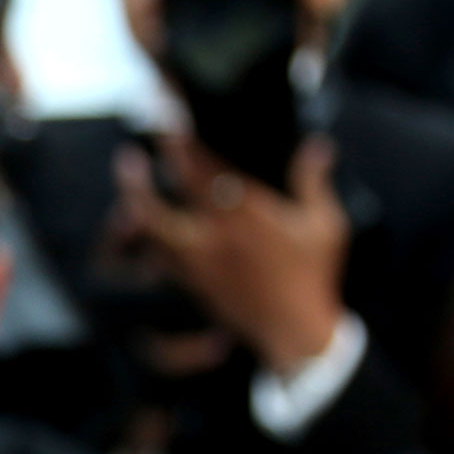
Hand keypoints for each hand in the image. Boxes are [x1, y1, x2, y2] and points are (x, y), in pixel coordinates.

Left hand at [113, 134, 348, 371]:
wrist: (294, 331)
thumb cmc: (313, 276)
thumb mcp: (325, 226)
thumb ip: (313, 183)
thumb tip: (319, 145)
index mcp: (248, 216)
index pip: (207, 171)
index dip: (183, 144)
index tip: (167, 122)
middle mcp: (215, 237)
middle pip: (168, 195)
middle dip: (147, 168)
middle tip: (132, 148)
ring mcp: (197, 261)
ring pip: (151, 227)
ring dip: (134, 199)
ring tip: (128, 173)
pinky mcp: (189, 281)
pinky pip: (156, 253)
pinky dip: (145, 232)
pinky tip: (139, 215)